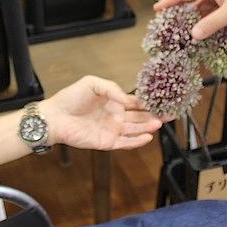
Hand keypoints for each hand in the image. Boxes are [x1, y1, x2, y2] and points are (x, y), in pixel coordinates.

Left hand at [42, 76, 165, 150]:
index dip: (149, 101)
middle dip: (155, 115)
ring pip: (135, 129)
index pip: (135, 102)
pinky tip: (148, 137)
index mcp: (113, 101)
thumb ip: (111, 88)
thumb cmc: (71, 98)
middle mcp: (115, 116)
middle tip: (171, 112)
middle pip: (140, 117)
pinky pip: (125, 143)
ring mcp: (112, 129)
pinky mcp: (107, 142)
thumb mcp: (92, 83)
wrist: (55, 116)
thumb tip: (127, 98)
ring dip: (148, 127)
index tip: (163, 99)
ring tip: (160, 123)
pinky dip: (137, 141)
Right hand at [154, 0, 226, 39]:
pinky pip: (214, 7)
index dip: (168, 2)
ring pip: (204, 5)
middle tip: (170, 25)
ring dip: (197, 17)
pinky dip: (209, 17)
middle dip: (181, 12)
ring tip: (188, 31)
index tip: (156, 9)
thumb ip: (211, 24)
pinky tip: (208, 28)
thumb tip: (193, 35)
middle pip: (191, 0)